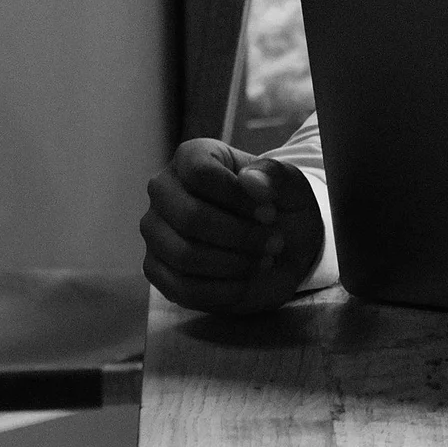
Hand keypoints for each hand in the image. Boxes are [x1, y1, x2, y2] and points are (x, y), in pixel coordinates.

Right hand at [141, 139, 324, 313]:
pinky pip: (181, 287)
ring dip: (234, 264)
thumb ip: (276, 176)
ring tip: (264, 261)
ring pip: (184, 254)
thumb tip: (250, 181)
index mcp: (192, 156)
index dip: (238, 197)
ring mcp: (155, 231)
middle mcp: (163, 190)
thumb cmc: (279, 208)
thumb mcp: (292, 187)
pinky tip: (246, 281)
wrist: (279, 248)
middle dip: (240, 236)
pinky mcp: (156, 269)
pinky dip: (222, 290)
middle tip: (274, 243)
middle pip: (190, 216)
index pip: (200, 173)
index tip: (270, 213)